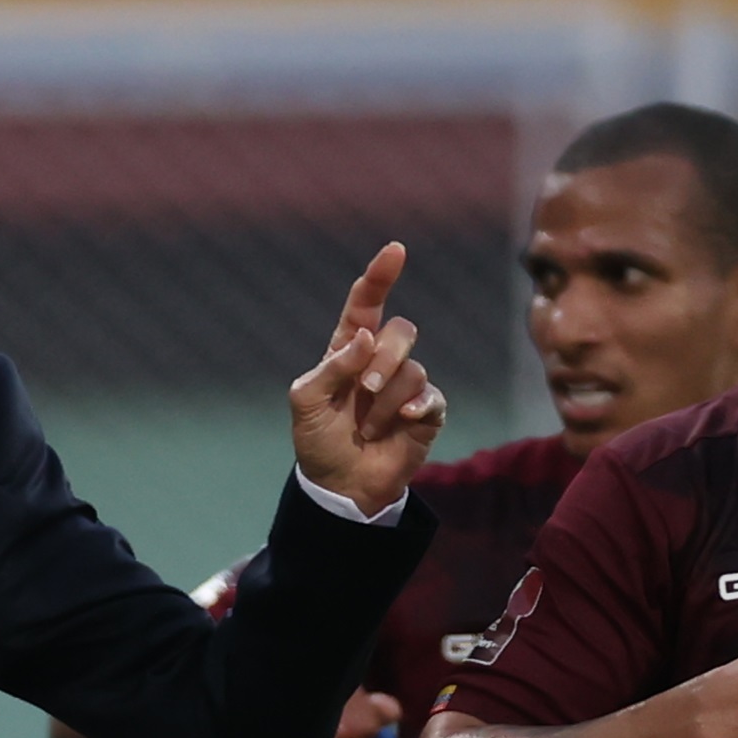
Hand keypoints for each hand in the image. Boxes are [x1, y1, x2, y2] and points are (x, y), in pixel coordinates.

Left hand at [290, 244, 447, 516]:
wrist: (341, 486)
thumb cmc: (318, 441)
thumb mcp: (306, 402)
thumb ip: (330, 367)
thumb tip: (364, 337)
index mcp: (348, 351)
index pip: (366, 305)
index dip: (379, 277)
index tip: (395, 250)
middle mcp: (380, 362)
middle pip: (401, 331)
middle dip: (383, 359)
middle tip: (364, 392)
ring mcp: (405, 386)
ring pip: (414, 368)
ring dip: (387, 401)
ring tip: (369, 428)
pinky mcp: (426, 411)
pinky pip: (432, 395)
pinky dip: (416, 407)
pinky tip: (403, 422)